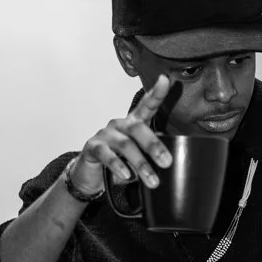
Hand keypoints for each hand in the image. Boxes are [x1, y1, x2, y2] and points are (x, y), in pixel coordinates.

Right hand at [70, 75, 174, 193]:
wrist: (92, 176)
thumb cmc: (120, 164)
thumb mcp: (140, 159)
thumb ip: (152, 157)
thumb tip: (169, 163)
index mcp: (134, 124)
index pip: (147, 105)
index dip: (156, 93)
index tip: (165, 80)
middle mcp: (120, 125)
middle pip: (138, 128)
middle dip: (154, 146)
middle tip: (167, 162)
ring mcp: (105, 134)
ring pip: (125, 144)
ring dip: (141, 164)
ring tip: (152, 181)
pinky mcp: (93, 147)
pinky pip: (107, 155)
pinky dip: (118, 165)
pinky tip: (127, 175)